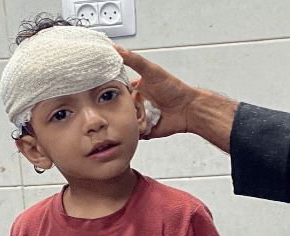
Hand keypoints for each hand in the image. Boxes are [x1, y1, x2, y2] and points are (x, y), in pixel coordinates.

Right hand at [116, 46, 237, 151]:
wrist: (188, 110)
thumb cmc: (174, 89)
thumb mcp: (152, 71)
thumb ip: (134, 61)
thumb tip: (117, 49)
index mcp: (135, 88)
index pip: (116, 89)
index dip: (109, 89)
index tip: (101, 89)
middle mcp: (135, 102)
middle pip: (117, 106)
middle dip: (115, 108)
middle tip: (119, 106)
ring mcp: (138, 116)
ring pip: (122, 120)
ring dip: (123, 120)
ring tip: (128, 116)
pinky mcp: (142, 130)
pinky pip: (131, 133)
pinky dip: (131, 132)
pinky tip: (133, 127)